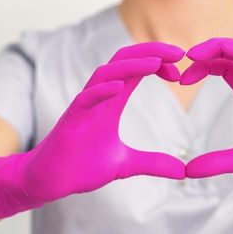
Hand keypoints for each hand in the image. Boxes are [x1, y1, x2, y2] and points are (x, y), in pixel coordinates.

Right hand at [0, 42, 186, 218]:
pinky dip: (102, 90)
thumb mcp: (125, 164)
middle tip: (179, 53)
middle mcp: (98, 98)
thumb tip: (182, 171)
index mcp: (111, 101)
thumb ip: (152, 163)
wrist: (50, 181)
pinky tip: (120, 86)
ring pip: (105, 73)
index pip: (135, 69)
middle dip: (151, 52)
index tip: (180, 71)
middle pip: (123, 60)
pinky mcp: (70, 121)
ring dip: (131, 65)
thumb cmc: (81, 166)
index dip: (158, 63)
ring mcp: (83, 107)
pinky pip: (84, 99)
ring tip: (155, 63)